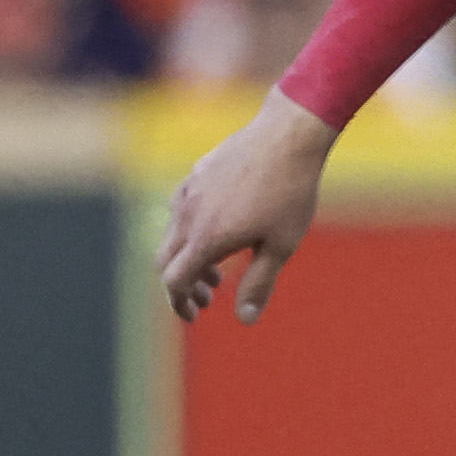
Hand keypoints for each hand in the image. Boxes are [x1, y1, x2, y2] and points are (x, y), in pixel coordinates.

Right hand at [160, 97, 338, 323]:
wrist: (288, 136)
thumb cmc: (290, 193)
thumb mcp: (281, 245)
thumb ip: (259, 283)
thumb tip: (246, 319)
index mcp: (206, 238)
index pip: (174, 281)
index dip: (179, 303)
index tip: (194, 316)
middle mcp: (188, 215)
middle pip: (165, 261)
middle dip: (182, 285)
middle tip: (207, 298)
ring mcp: (189, 191)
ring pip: (173, 234)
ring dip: (188, 259)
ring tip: (218, 273)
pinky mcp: (197, 174)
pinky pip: (181, 209)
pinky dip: (190, 232)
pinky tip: (217, 232)